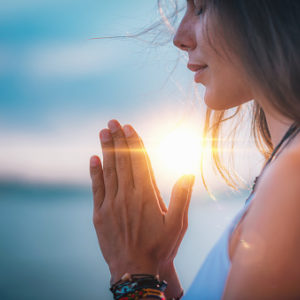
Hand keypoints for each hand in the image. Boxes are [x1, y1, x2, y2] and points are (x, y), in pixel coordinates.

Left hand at [89, 119, 194, 284]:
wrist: (135, 272)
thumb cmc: (160, 247)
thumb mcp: (178, 224)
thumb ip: (182, 196)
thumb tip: (188, 173)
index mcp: (146, 195)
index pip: (139, 162)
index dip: (134, 143)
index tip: (129, 127)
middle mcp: (127, 195)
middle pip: (122, 161)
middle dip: (118, 140)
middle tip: (112, 122)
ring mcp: (111, 204)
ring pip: (109, 171)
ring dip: (106, 150)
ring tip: (103, 132)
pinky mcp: (100, 213)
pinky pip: (97, 188)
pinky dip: (95, 172)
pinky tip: (93, 158)